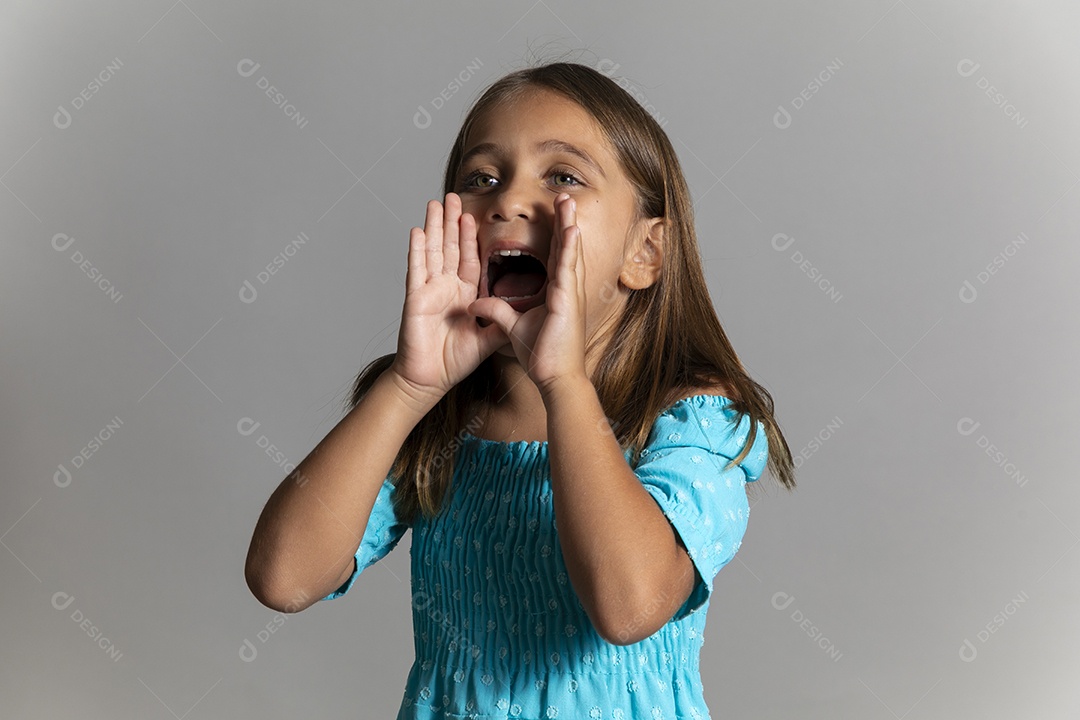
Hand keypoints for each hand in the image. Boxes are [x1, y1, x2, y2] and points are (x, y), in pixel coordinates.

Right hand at [388, 193, 508, 407]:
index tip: (474, 216)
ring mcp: (429, 291)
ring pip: (432, 251)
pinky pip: (417, 271)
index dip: (470, 238)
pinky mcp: (416, 300)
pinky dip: (416, 251)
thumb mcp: (487, 339)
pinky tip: (417, 230)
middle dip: (452, 222)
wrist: (429, 380)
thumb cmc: (453, 362)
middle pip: (449, 248)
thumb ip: (503, 322)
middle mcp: (445, 288)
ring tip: (436, 202)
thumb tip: (527, 312)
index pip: (469, 259)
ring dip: (434, 226)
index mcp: (463, 295)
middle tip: (455, 196)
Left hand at [466, 193, 587, 395]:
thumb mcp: (513, 328)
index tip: (552, 215)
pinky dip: (569, 247)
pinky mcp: (568, 301)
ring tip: (567, 201)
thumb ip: (496, 311)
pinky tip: (570, 229)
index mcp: (556, 293)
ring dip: (569, 225)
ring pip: (569, 252)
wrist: (556, 378)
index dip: (553, 235)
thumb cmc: (544, 357)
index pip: (554, 257)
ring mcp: (570, 294)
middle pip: (564, 248)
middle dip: (564, 221)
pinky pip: (567, 268)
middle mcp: (566, 290)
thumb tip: (476, 303)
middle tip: (564, 197)